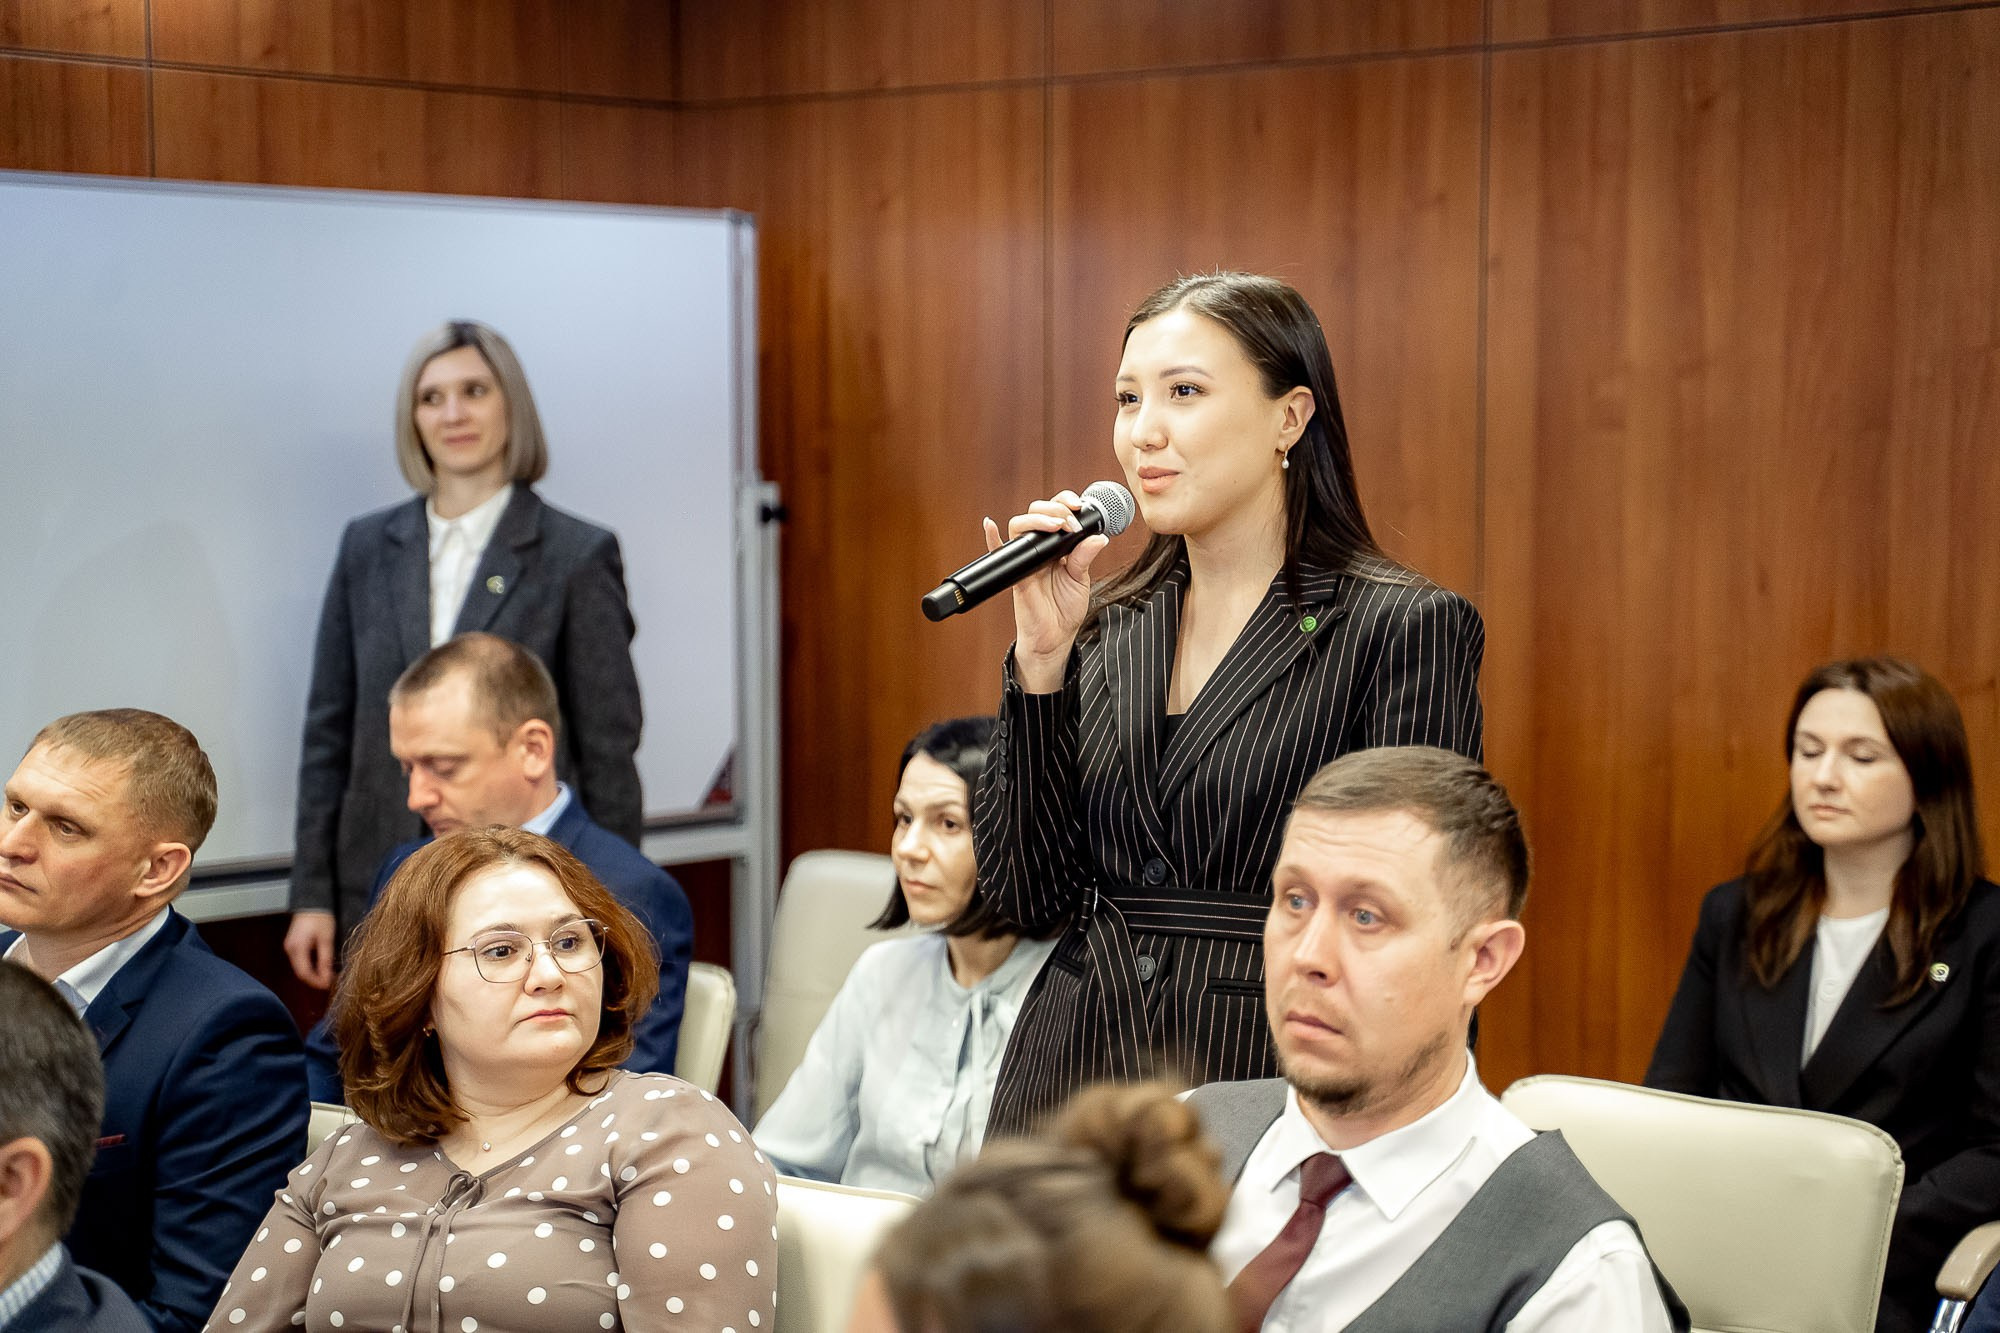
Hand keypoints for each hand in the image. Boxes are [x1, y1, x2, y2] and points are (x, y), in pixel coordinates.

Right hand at [284, 911, 335, 989]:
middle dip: (315, 979)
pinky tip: (321, 966)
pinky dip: (310, 965)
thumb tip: (326, 978)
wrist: (313, 902)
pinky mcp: (292, 944)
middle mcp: (290, 949)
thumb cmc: (321, 919)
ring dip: (313, 973)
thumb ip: (325, 959)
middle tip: (331, 981)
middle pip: (301, 971)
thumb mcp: (326, 939)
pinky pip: (300, 960)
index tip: (329, 985)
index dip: (316, 981)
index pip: (304, 973)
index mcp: (297, 949)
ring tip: (328, 975)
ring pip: (300, 966)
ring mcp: (289, 947)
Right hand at [984, 490, 1110, 692]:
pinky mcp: (1016, 574)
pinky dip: (991, 538)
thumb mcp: (1081, 580)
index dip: (1065, 503)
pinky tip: (990, 525)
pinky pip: (999, 553)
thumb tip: (1098, 536)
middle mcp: (1040, 548)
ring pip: (1020, 526)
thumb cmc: (1065, 609)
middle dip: (1055, 510)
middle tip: (1069, 523)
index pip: (1056, 512)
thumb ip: (1085, 556)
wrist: (1055, 637)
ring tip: (1055, 526)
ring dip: (1037, 519)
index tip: (1079, 507)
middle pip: (1037, 512)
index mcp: (1057, 545)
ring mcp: (1026, 559)